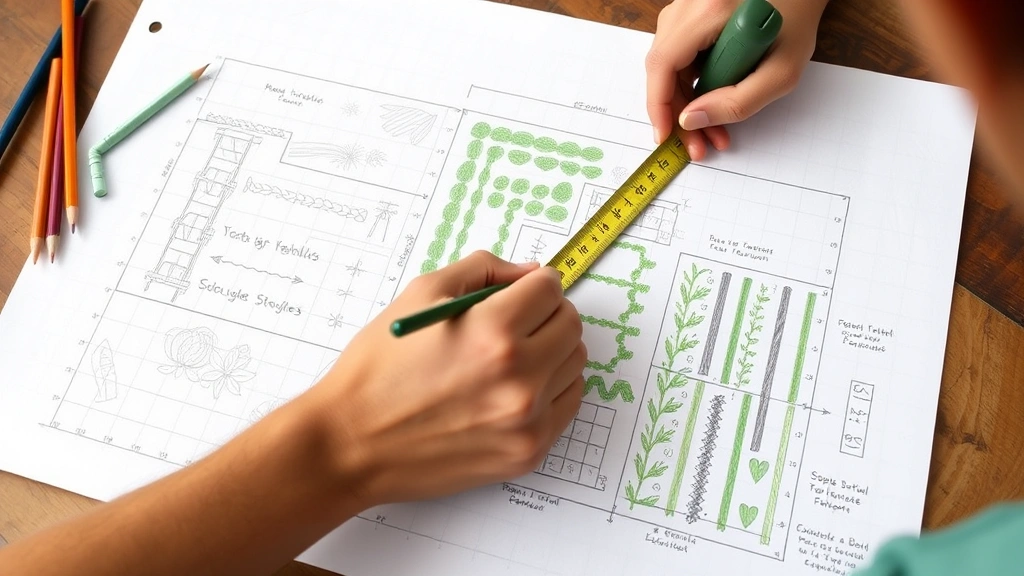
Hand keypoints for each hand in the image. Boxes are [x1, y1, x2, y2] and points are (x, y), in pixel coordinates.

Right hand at [306, 251, 586, 506]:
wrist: (353, 443)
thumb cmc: (379, 369)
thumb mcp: (421, 294)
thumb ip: (483, 270)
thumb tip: (530, 273)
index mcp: (493, 332)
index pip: (550, 288)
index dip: (534, 283)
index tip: (522, 290)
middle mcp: (519, 377)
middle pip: (571, 324)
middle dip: (548, 313)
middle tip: (517, 319)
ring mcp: (527, 420)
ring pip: (575, 364)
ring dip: (552, 350)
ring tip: (512, 356)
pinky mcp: (528, 451)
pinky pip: (568, 405)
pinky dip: (551, 388)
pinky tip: (515, 386)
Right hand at [646, 0, 826, 158]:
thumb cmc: (798, 20)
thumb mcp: (781, 71)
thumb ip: (738, 102)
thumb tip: (692, 120)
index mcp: (709, 11)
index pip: (663, 63)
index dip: (658, 105)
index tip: (665, 135)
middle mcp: (689, 5)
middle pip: (662, 68)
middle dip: (678, 112)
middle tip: (699, 144)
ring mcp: (686, 8)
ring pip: (669, 65)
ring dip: (687, 102)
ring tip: (713, 129)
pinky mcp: (690, 16)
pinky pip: (679, 55)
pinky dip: (692, 83)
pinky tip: (712, 102)